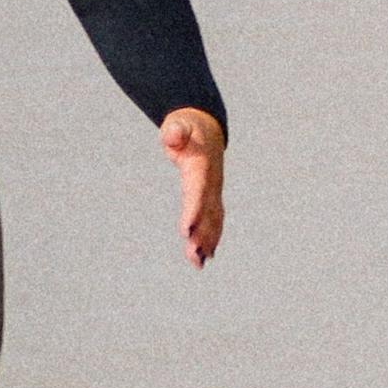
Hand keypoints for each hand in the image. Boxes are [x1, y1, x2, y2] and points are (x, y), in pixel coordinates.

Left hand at [161, 108, 225, 264]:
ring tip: (198, 263)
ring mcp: (214, 191)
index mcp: (202, 167)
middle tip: (194, 256)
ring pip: (212, 219)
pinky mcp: (212, 197)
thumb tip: (172, 134)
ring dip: (207, 241)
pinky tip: (206, 256)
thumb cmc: (187, 128)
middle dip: (201, 234)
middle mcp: (211, 182)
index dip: (193, 211)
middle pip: (207, 212)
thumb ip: (175, 130)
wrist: (207, 129)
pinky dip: (212, 237)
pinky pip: (214, 220)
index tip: (186, 231)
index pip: (197, 192)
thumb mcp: (178, 124)